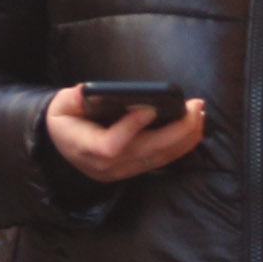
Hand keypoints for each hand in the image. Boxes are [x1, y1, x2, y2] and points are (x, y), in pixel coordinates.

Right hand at [43, 87, 206, 184]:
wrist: (62, 144)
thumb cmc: (64, 120)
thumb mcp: (62, 106)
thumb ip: (74, 98)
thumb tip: (88, 90)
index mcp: (86, 148)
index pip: (112, 146)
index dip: (132, 128)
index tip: (151, 107)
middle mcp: (107, 166)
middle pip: (147, 152)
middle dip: (176, 130)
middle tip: (195, 107)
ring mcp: (123, 171)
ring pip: (160, 158)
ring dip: (185, 137)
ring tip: (200, 115)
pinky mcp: (134, 169)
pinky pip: (162, 160)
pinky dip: (181, 145)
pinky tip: (195, 129)